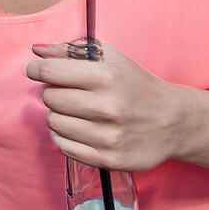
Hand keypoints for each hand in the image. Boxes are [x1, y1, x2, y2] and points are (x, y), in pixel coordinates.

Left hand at [27, 41, 192, 170]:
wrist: (174, 121)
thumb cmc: (136, 85)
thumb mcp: (111, 58)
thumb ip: (71, 50)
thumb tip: (36, 49)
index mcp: (107, 78)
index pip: (50, 72)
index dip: (36, 69)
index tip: (36, 70)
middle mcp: (108, 108)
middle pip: (49, 98)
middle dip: (53, 92)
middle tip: (68, 92)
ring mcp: (108, 136)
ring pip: (53, 122)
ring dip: (58, 115)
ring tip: (76, 111)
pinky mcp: (108, 159)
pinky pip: (63, 145)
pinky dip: (64, 135)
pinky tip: (80, 128)